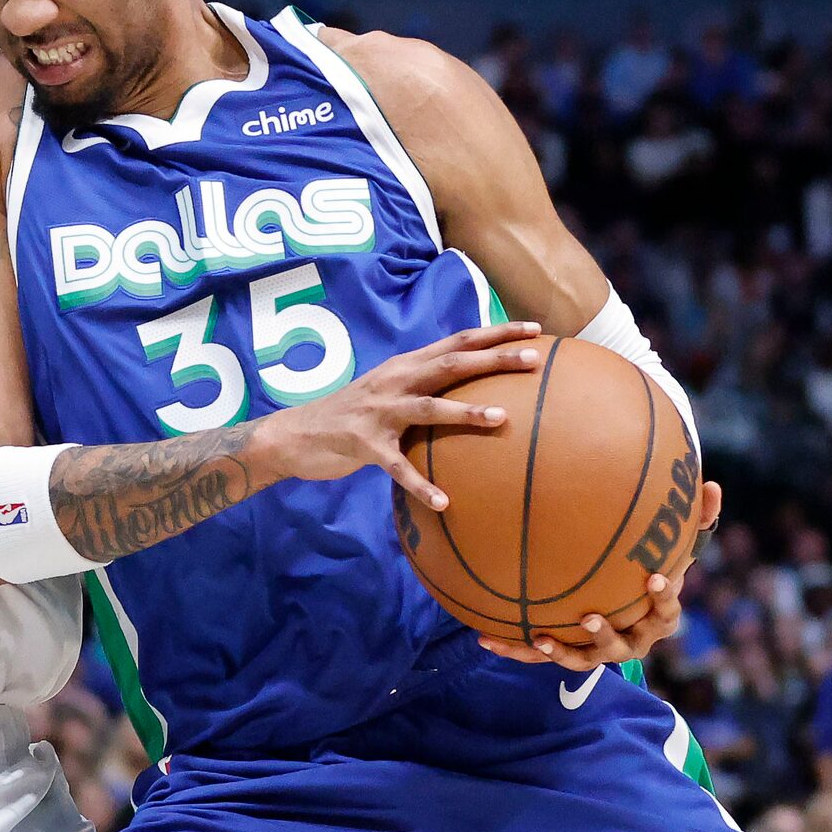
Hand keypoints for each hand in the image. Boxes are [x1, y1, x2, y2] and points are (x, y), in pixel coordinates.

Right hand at [257, 323, 542, 505]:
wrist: (296, 434)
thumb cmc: (353, 415)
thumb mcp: (390, 391)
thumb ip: (425, 387)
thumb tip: (474, 392)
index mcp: (405, 366)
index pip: (457, 341)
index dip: (495, 333)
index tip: (535, 329)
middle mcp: (395, 380)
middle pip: (451, 363)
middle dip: (494, 357)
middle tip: (534, 357)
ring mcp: (378, 411)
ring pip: (428, 407)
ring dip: (465, 411)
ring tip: (501, 417)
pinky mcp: (363, 444)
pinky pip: (397, 466)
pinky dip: (421, 484)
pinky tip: (444, 501)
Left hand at [478, 480, 722, 669]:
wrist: (623, 596)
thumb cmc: (652, 562)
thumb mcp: (672, 540)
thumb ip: (694, 517)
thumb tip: (716, 485)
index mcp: (657, 613)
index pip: (667, 610)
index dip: (665, 598)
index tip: (656, 577)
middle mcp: (631, 636)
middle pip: (625, 644)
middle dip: (607, 634)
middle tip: (590, 616)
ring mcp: (599, 647)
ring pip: (583, 657)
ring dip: (563, 651)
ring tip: (541, 637)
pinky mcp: (567, 648)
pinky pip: (540, 653)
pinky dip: (515, 648)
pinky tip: (485, 637)